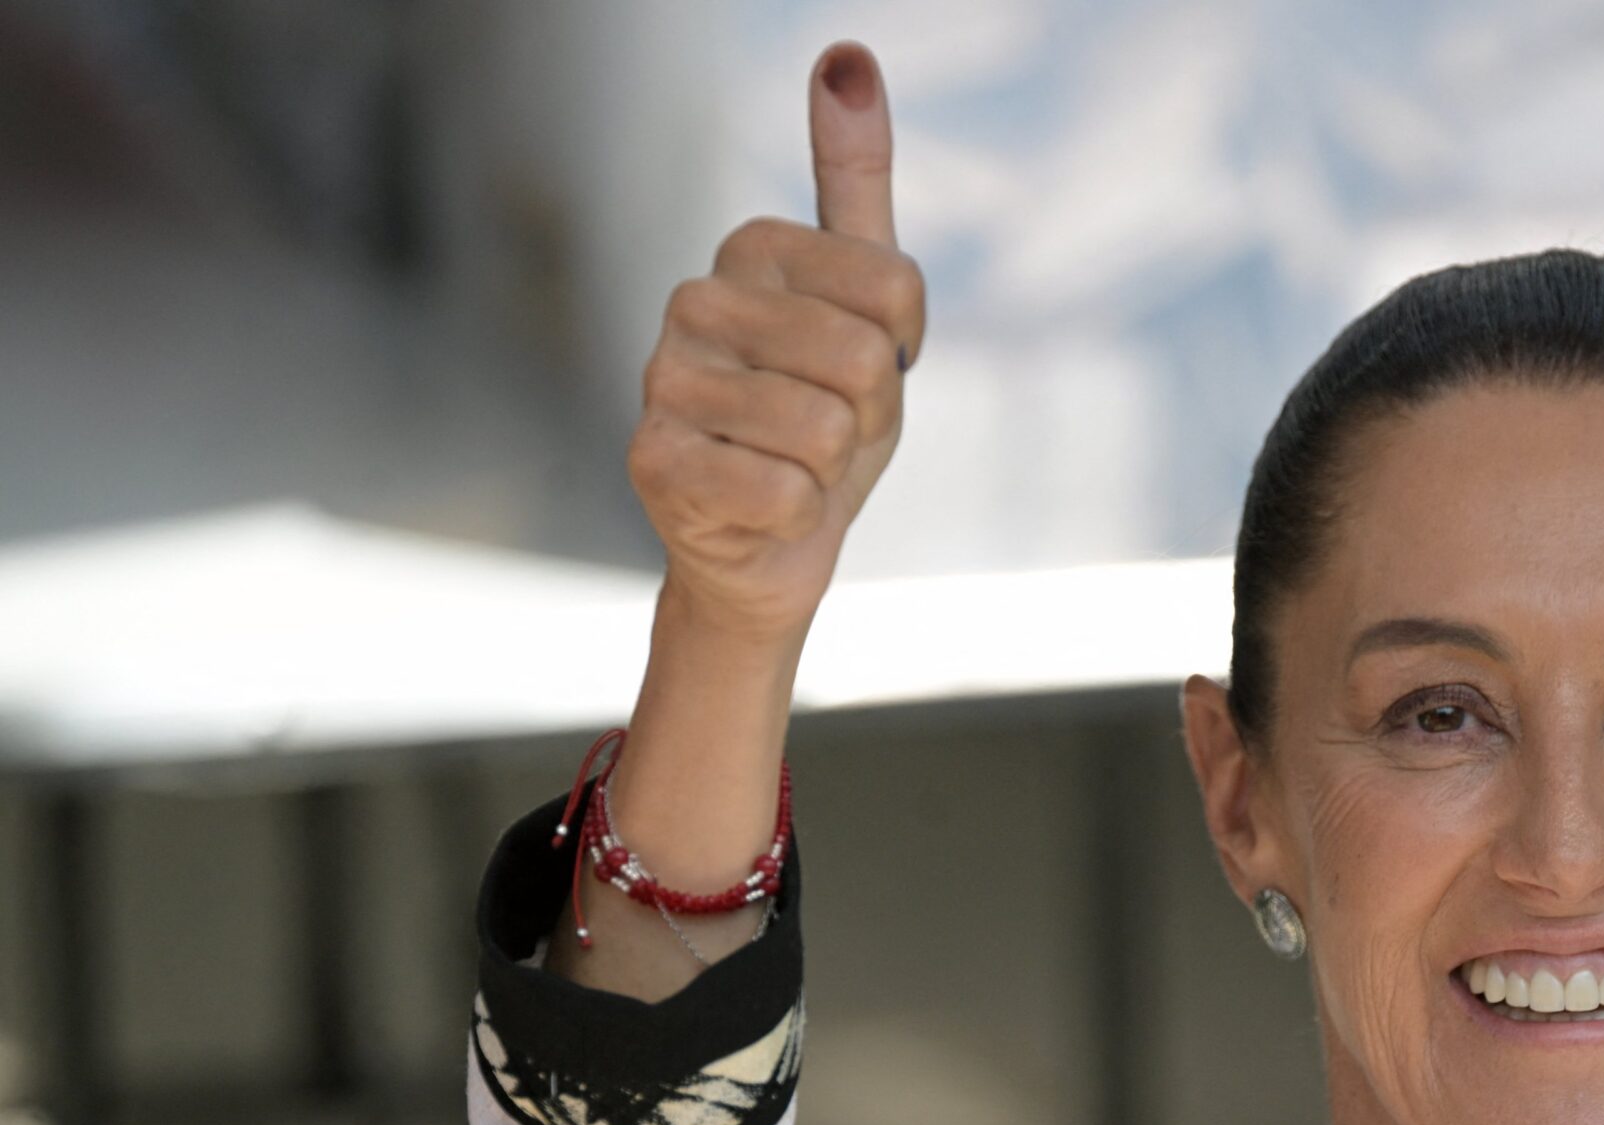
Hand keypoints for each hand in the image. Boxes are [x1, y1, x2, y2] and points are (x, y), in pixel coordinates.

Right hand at [628, 42, 923, 641]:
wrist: (771, 543)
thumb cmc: (826, 420)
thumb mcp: (869, 304)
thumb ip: (858, 183)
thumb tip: (845, 53)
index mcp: (750, 247)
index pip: (896, 287)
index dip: (903, 351)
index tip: (866, 370)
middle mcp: (694, 299)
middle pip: (864, 359)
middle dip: (868, 417)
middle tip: (828, 432)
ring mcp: (663, 378)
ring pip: (824, 430)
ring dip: (831, 469)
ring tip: (793, 465)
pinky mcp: (653, 461)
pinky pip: (786, 491)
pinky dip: (796, 515)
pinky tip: (758, 506)